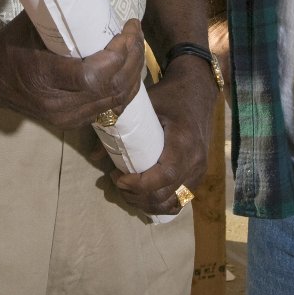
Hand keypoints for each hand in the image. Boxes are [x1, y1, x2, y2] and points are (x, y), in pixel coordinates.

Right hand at [0, 16, 144, 130]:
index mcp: (44, 78)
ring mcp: (67, 117)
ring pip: (116, 100)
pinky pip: (109, 108)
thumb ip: (67, 2)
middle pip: (112, 88)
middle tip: (135, 32)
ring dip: (133, 72)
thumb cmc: (9, 44)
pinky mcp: (72, 121)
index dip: (118, 54)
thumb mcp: (33, 20)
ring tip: (136, 46)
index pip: (94, 76)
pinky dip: (124, 88)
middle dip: (132, 57)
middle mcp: (58, 105)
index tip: (125, 28)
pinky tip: (129, 69)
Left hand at [108, 60, 216, 215]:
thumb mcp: (145, 106)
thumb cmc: (170, 95)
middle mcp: (195, 161)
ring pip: (173, 203)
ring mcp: (199, 170)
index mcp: (183, 142)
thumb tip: (94, 156)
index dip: (138, 185)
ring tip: (128, 190)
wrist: (198, 91)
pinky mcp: (198, 175)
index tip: (117, 177)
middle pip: (165, 195)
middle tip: (117, 182)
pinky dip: (161, 203)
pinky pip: (181, 199)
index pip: (163, 176)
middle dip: (136, 196)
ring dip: (147, 204)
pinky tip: (145, 196)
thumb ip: (120, 129)